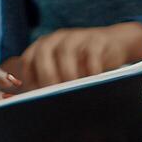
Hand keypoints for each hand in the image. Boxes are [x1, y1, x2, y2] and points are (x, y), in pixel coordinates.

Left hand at [22, 23, 141, 88]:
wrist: (114, 43)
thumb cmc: (83, 63)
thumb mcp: (64, 68)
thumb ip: (49, 80)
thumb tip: (35, 104)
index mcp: (44, 46)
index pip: (27, 60)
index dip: (29, 79)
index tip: (34, 97)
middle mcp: (57, 38)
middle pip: (43, 53)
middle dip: (46, 75)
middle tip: (52, 95)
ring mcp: (77, 36)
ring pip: (66, 52)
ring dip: (68, 73)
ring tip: (73, 90)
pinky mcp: (97, 40)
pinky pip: (91, 53)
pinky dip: (91, 69)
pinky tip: (93, 81)